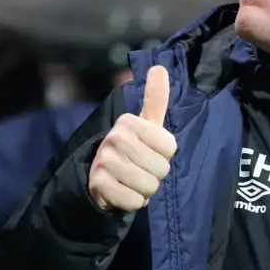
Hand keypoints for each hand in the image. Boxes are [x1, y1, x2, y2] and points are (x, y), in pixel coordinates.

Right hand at [88, 65, 176, 211]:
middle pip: (161, 169)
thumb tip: (159, 67)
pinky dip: (133, 202)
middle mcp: (115, 138)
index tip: (150, 151)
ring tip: (132, 180)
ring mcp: (105, 161)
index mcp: (129, 122)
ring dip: (145, 190)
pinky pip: (134, 201)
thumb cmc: (133, 148)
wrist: (101, 177)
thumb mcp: (146, 124)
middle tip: (140, 168)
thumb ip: (155, 98)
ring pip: (149, 186)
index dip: (164, 155)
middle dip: (155, 175)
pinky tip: (123, 192)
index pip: (170, 147)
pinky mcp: (99, 185)